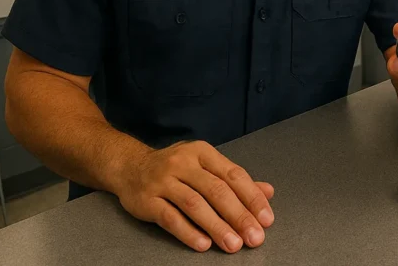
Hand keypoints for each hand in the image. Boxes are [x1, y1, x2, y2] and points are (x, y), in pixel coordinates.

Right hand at [114, 140, 274, 253]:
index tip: (266, 219)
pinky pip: (170, 218)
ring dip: (217, 226)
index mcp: (202, 152)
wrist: (129, 166)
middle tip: (254, 236)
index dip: (252, 197)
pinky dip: (188, 232)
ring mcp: (163, 181)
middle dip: (239, 215)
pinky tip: (203, 244)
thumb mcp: (205, 165)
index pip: (233, 175)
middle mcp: (183, 163)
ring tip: (233, 244)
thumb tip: (268, 192)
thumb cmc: (175, 168)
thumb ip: (235, 180)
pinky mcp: (147, 200)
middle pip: (216, 190)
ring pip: (195, 204)